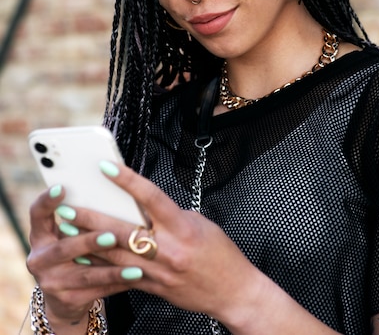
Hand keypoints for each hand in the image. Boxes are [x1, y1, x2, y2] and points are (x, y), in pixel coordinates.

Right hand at [26, 185, 137, 328]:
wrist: (64, 296)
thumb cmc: (75, 251)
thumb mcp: (68, 235)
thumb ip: (80, 218)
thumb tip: (109, 186)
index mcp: (40, 236)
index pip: (37, 214)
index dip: (47, 201)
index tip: (61, 187)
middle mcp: (39, 259)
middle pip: (64, 248)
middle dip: (89, 241)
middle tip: (112, 235)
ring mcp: (51, 282)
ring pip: (85, 273)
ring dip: (112, 269)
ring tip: (134, 264)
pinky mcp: (67, 300)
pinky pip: (97, 290)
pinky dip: (118, 282)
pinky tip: (135, 276)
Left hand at [72, 162, 261, 324]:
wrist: (233, 291)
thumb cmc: (219, 252)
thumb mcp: (198, 223)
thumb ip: (168, 214)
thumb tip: (141, 204)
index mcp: (182, 228)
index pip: (150, 198)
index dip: (127, 180)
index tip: (106, 167)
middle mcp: (169, 250)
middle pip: (123, 230)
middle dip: (91, 219)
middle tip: (67, 207)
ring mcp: (159, 272)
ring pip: (115, 256)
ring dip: (88, 242)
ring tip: (65, 230)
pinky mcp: (153, 288)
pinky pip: (122, 275)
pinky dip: (101, 264)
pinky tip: (84, 255)